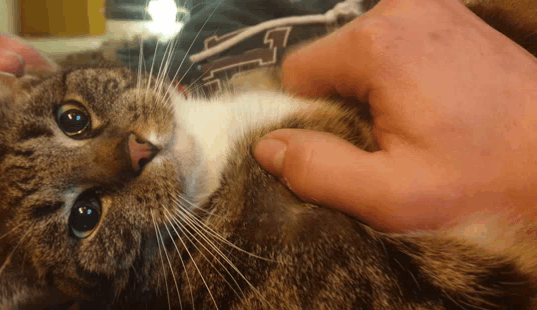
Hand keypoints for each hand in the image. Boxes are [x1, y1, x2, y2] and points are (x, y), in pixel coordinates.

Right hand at [254, 0, 536, 231]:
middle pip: (330, 58)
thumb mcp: (391, 196)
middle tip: (388, 139)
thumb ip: (318, 171)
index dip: (309, 114)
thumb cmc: (484, 179)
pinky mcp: (451, 15)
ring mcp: (431, 7)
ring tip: (415, 122)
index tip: (348, 143)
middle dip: (343, 100)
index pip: (297, 71)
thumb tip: (268, 147)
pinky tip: (431, 102)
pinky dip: (397, 72)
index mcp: (376, 45)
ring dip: (371, 88)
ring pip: (361, 50)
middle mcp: (400, 10)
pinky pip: (393, 42)